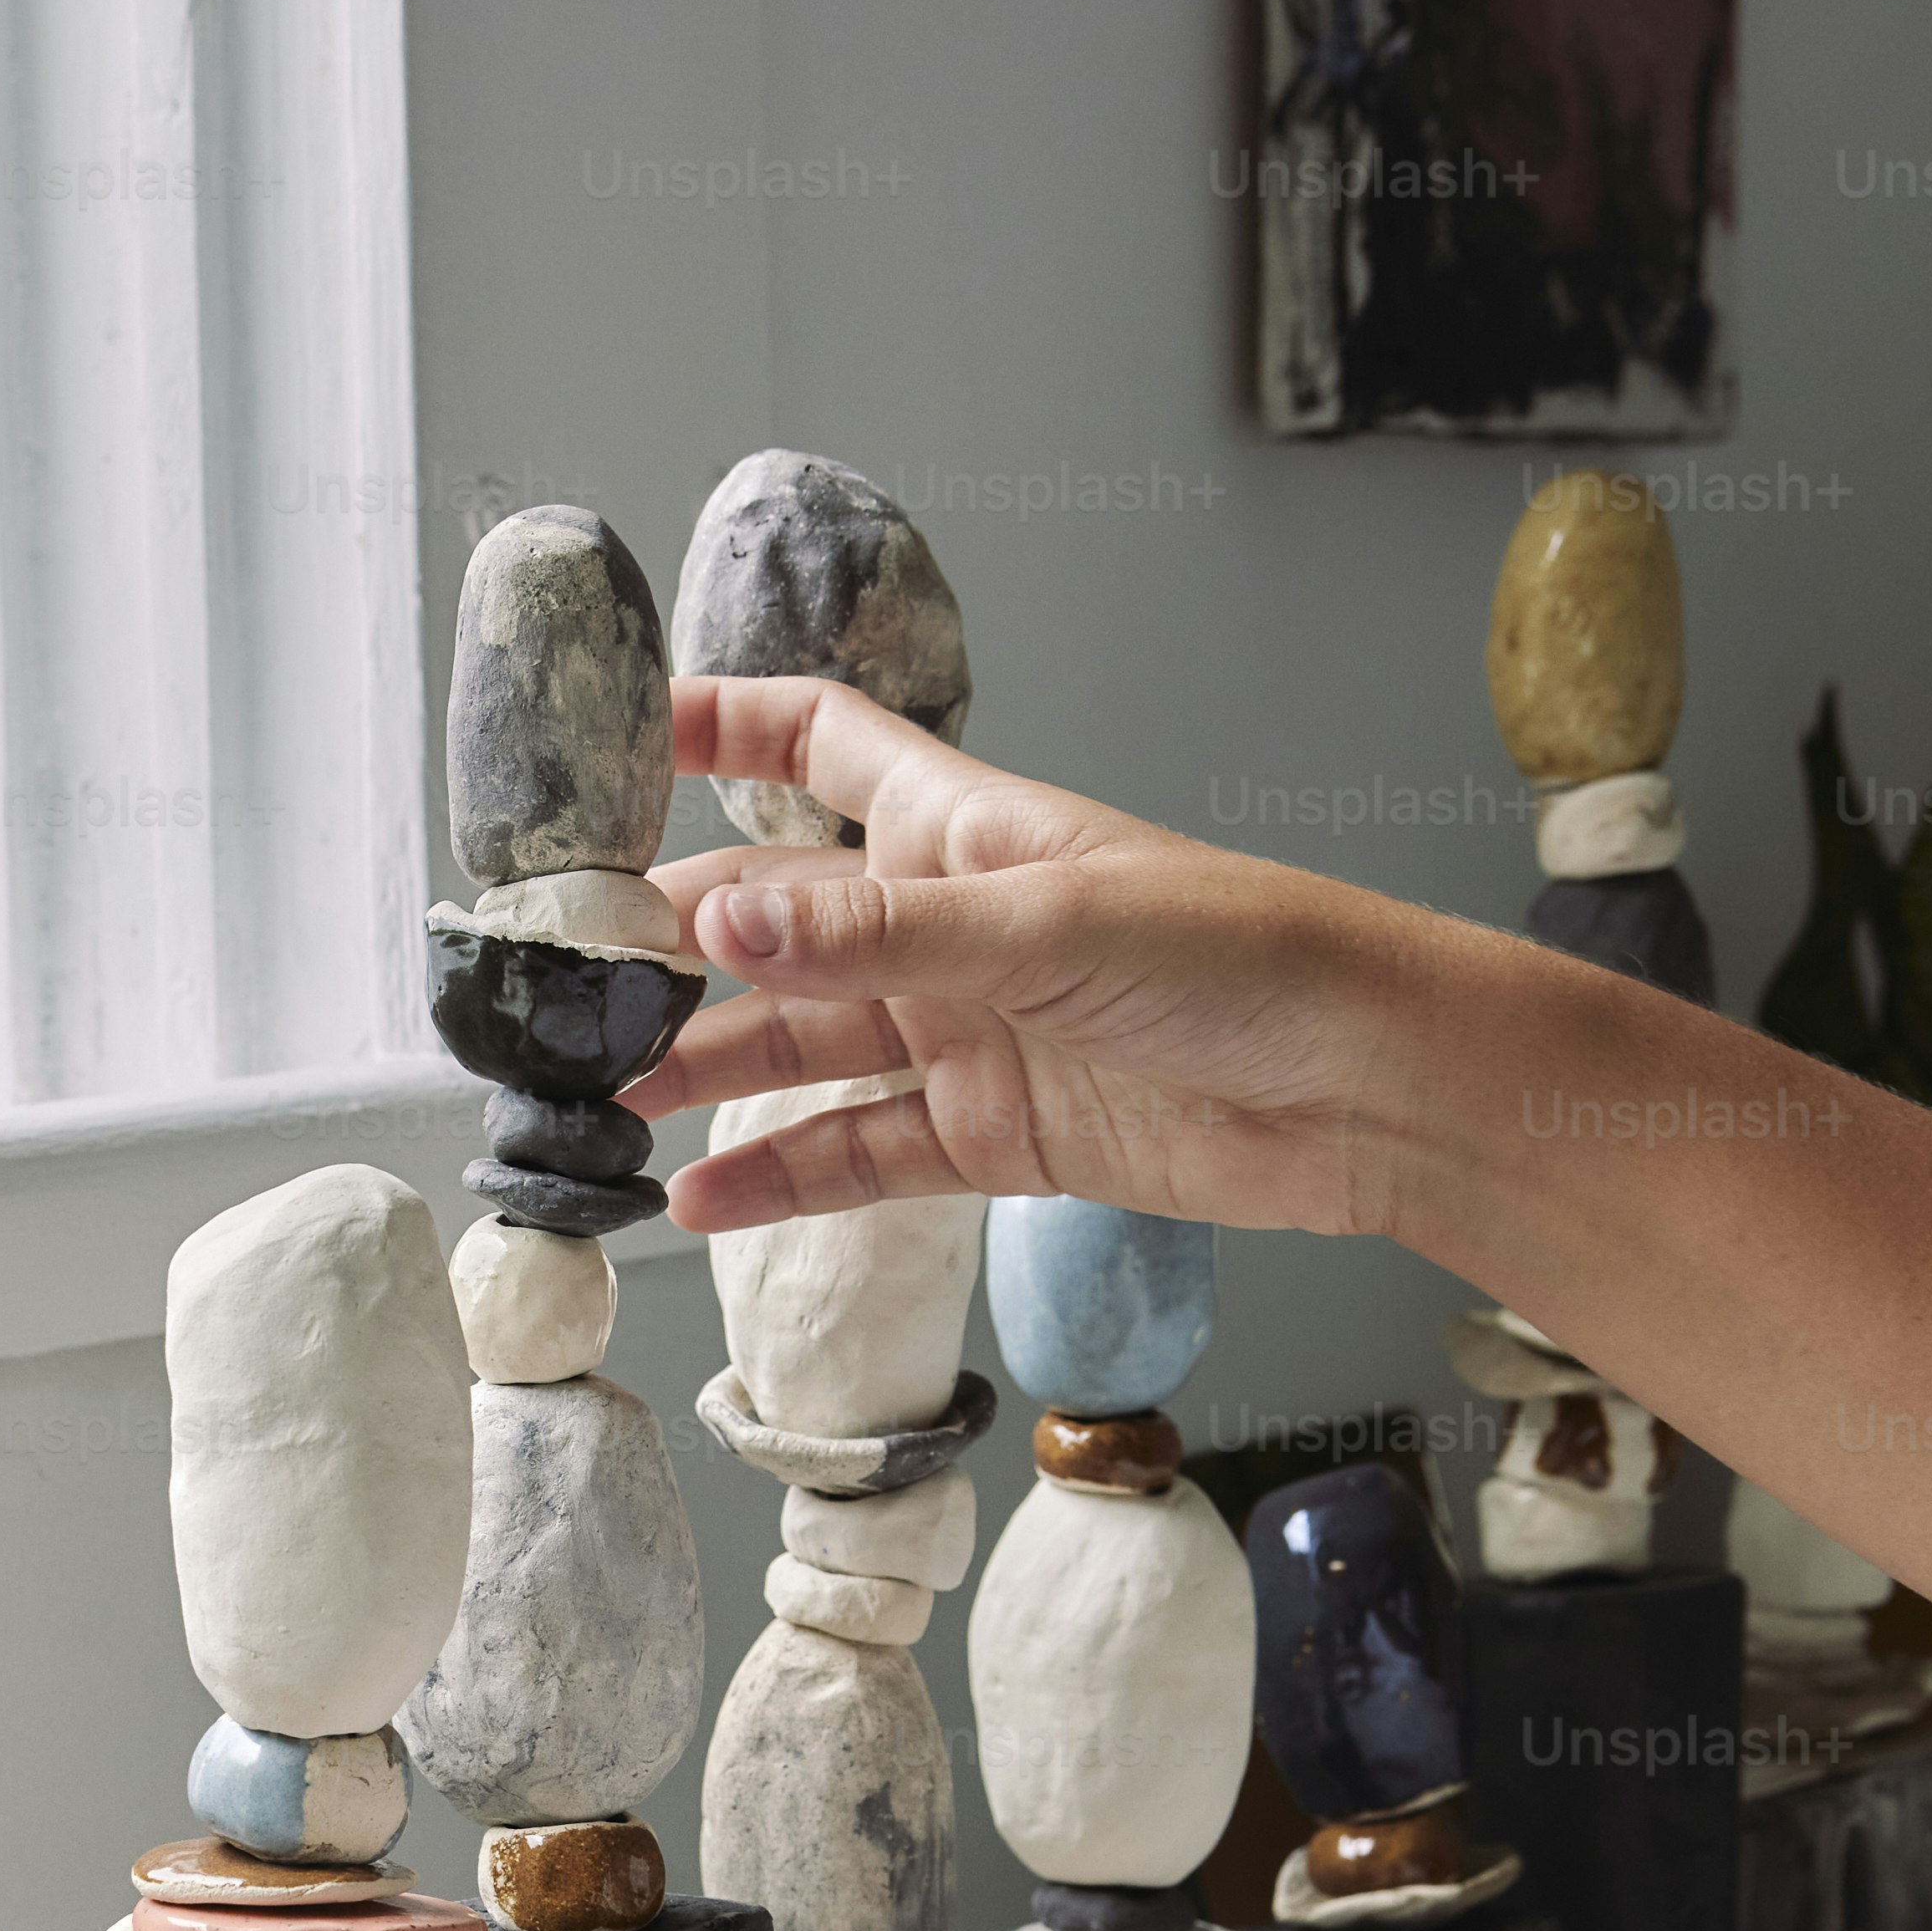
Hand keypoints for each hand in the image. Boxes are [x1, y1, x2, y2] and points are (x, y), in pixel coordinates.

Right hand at [630, 676, 1483, 1242]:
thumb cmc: (1244, 957)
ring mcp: (964, 1033)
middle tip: (565, 981)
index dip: (717, 729)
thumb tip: (719, 920)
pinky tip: (697, 1201)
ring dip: (706, 1068)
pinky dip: (779, 1179)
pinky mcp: (991, 1136)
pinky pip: (855, 1154)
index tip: (613, 745)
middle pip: (775, 918)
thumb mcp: (1044, 926)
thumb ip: (876, 935)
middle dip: (674, 940)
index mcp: (958, 828)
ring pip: (800, 1044)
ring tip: (607, 1098)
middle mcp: (946, 925)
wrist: (1366, 1090)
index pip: (814, 747)